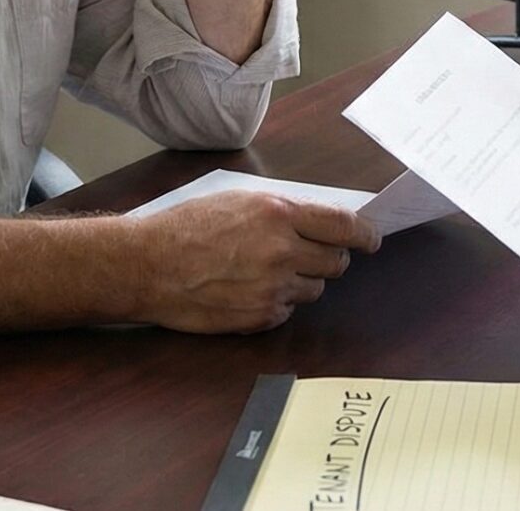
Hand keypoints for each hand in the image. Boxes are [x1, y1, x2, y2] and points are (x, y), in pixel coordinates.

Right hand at [131, 190, 378, 332]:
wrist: (148, 265)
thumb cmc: (186, 227)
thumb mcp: (238, 201)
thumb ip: (281, 211)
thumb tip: (318, 222)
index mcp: (279, 214)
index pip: (344, 226)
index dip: (365, 235)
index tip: (371, 240)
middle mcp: (282, 252)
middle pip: (335, 262)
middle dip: (328, 257)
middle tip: (309, 254)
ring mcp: (272, 288)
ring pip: (314, 290)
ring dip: (301, 281)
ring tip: (265, 271)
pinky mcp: (260, 317)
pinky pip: (288, 311)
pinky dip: (277, 302)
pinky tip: (248, 290)